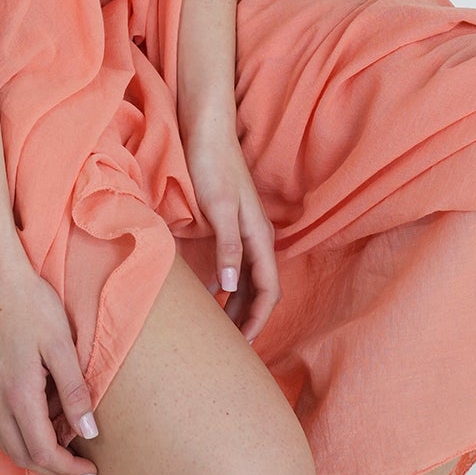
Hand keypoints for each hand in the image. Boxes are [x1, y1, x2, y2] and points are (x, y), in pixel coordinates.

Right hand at [0, 240, 102, 474]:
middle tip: (82, 464)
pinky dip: (24, 432)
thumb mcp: (61, 346)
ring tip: (67, 437)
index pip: (42, 452)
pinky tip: (46, 414)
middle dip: (53, 468)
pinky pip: (1, 424)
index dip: (68, 469)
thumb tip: (89, 434)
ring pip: (8, 444)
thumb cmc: (30, 304)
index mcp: (16, 394)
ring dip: (37, 451)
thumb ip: (75, 393)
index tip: (92, 470)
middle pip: (22, 457)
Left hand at [182, 120, 280, 346]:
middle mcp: (257, 236)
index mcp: (259, 236)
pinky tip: (210, 292)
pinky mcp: (231, 223)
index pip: (268, 289)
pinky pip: (236, 264)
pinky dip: (228, 284)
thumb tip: (231, 287)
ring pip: (248, 278)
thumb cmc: (212, 165)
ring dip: (238, 303)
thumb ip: (228, 247)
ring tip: (220, 326)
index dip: (258, 319)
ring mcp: (245, 230)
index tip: (243, 343)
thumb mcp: (219, 208)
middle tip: (230, 345)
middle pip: (260, 289)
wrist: (206, 129)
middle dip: (249, 317)